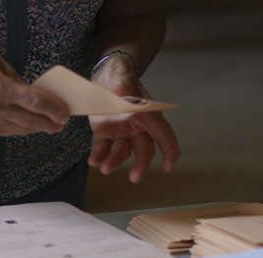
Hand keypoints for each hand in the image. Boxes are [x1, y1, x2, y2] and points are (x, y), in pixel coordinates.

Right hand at [0, 44, 69, 137]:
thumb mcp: (2, 64)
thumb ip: (21, 82)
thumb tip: (40, 97)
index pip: (35, 102)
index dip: (53, 109)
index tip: (65, 112)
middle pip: (31, 120)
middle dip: (51, 122)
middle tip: (63, 122)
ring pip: (23, 128)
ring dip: (39, 128)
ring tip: (52, 125)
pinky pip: (12, 131)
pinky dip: (25, 128)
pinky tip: (34, 125)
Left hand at [88, 59, 179, 182]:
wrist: (103, 75)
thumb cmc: (119, 73)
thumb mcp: (122, 73)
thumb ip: (123, 82)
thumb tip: (123, 92)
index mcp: (147, 114)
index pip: (163, 133)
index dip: (169, 150)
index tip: (169, 166)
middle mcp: (137, 127)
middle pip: (144, 150)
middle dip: (141, 165)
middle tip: (135, 178)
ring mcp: (121, 132)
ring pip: (122, 152)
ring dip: (114, 162)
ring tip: (104, 168)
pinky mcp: (104, 134)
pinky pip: (103, 149)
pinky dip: (98, 156)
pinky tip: (93, 162)